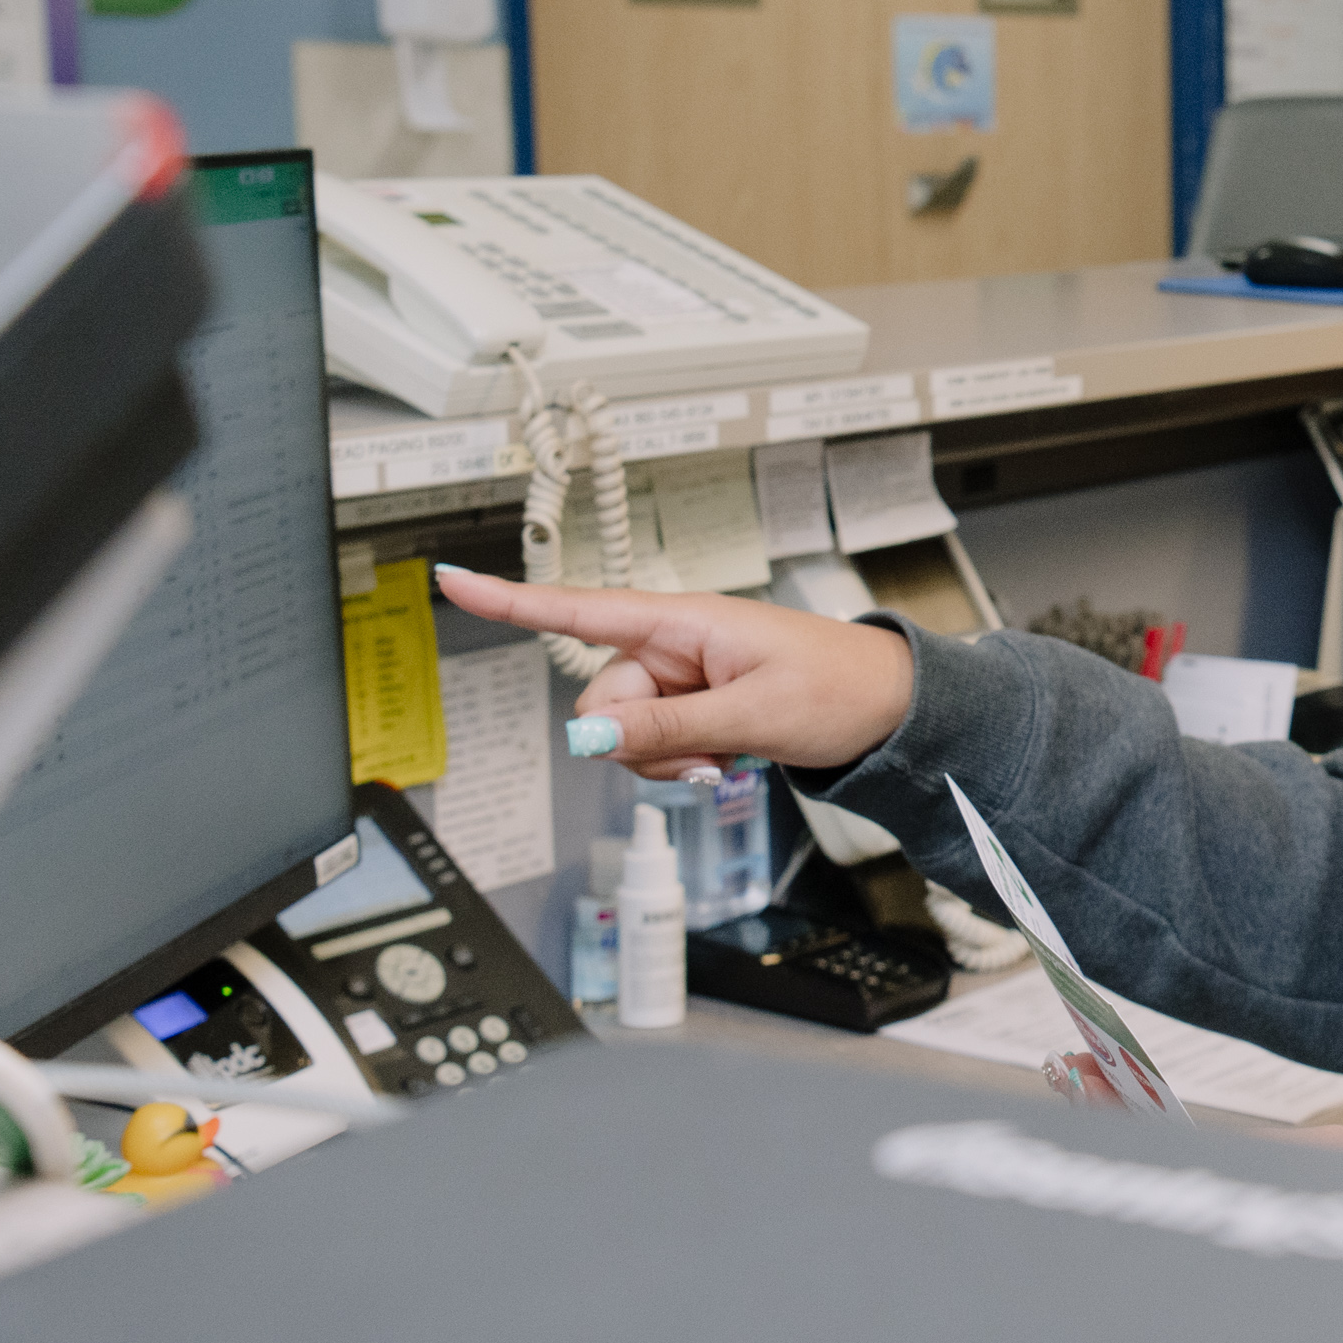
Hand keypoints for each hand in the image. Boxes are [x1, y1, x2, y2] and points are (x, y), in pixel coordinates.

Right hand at [434, 567, 916, 779]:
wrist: (890, 708)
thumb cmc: (840, 688)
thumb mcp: (751, 713)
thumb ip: (667, 727)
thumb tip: (592, 737)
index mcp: (683, 621)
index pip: (580, 607)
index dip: (512, 599)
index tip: (452, 581)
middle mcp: (673, 643)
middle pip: (599, 699)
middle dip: (633, 740)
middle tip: (702, 756)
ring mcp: (682, 677)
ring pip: (623, 731)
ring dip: (661, 758)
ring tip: (724, 756)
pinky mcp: (693, 706)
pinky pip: (652, 743)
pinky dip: (677, 762)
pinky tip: (722, 761)